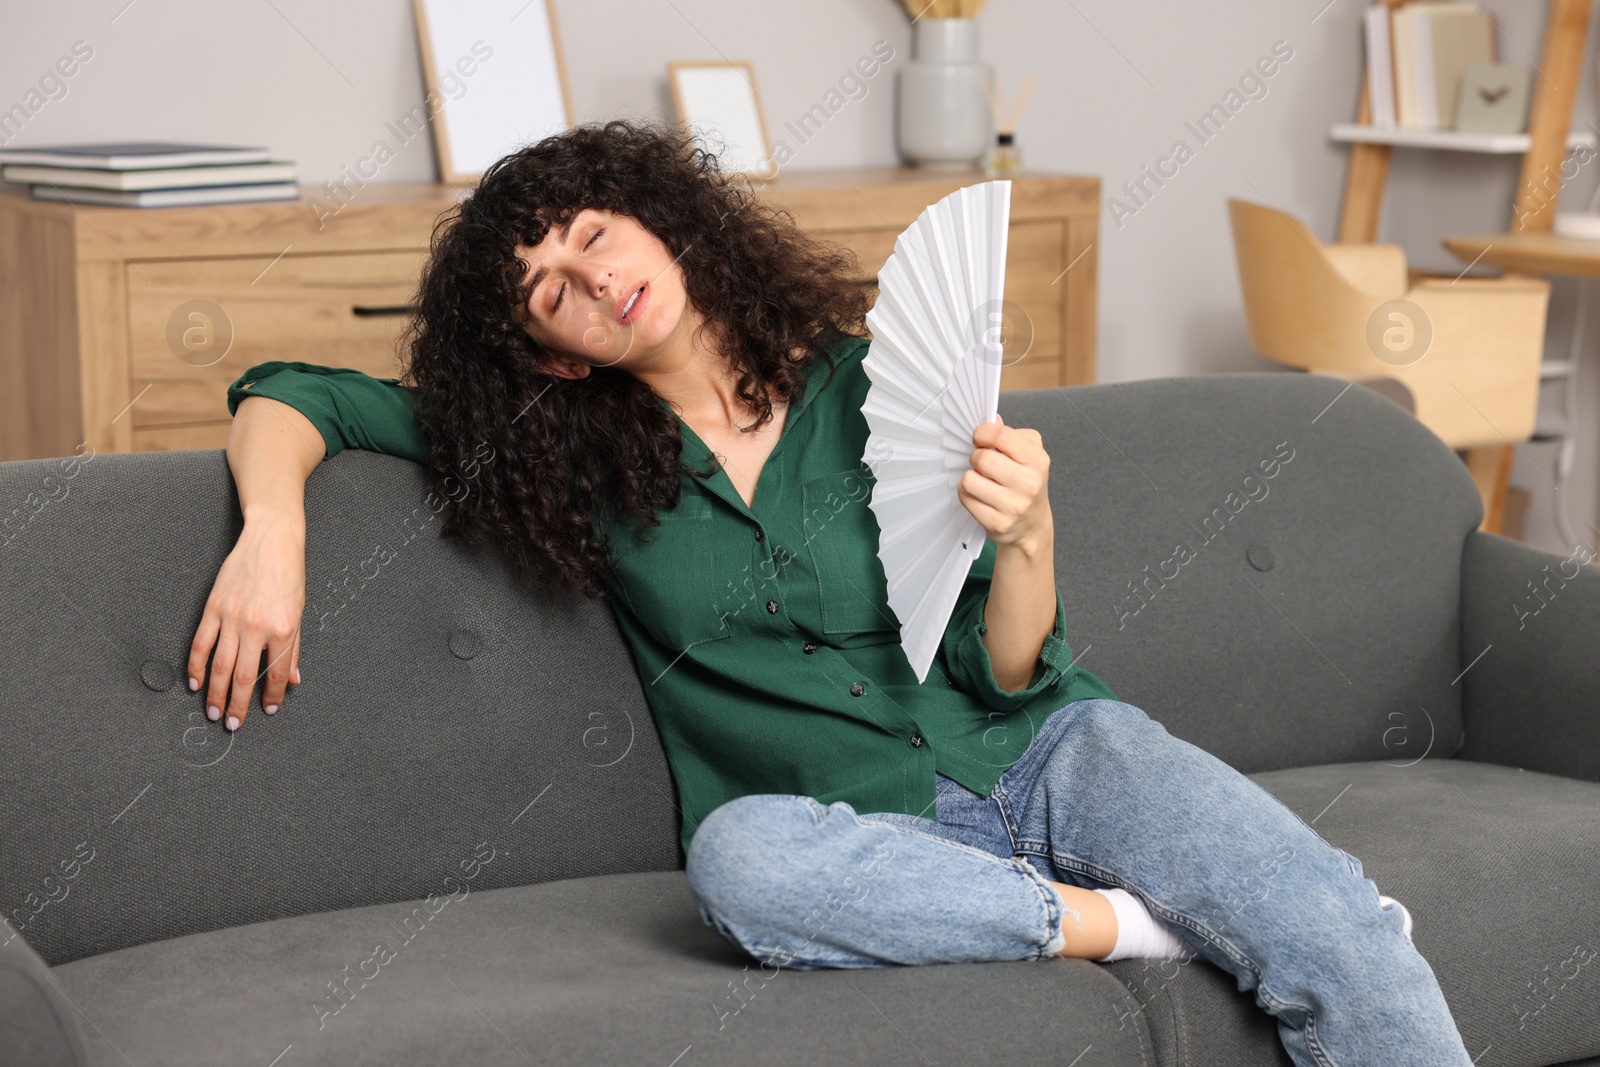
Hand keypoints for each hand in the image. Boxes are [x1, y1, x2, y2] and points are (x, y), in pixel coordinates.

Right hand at [187, 511, 305, 731]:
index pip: (275, 674)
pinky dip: (196, 666)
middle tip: (231, 723)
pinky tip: (195, 682)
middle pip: (242, 676)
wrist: (272, 540)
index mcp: (284, 629)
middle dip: (236, 705)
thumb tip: (292, 679)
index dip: (271, 696)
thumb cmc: (289, 575)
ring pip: (219, 666)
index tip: (267, 709)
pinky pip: (201, 643)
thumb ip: (294, 649)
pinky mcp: (213, 608)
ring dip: (214, 693)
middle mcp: (256, 626)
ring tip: (212, 711)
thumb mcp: (300, 612)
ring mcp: (232, 617)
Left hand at [958, 413, 1052, 552]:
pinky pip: (965, 498)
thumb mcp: (1029, 455)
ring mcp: (1013, 506)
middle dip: (976, 457)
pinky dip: (966, 494)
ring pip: (969, 480)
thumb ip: (1010, 435)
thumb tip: (992, 419)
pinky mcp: (997, 523)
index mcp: (1038, 461)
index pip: (1001, 435)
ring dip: (970, 477)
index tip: (980, 438)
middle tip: (982, 463)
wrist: (1032, 525)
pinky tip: (978, 495)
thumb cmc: (1026, 483)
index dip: (983, 433)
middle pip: (982, 459)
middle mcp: (1029, 484)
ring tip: (981, 480)